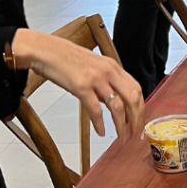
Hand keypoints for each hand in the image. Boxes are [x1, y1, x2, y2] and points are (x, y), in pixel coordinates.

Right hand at [11, 29, 143, 141]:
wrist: (46, 50)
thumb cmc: (66, 58)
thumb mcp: (94, 65)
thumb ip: (106, 80)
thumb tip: (112, 99)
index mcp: (113, 66)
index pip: (136, 88)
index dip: (140, 106)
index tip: (140, 119)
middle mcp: (109, 71)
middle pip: (132, 98)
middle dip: (136, 119)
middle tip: (135, 133)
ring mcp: (96, 79)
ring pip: (117, 106)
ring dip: (121, 125)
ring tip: (121, 137)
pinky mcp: (81, 87)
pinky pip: (96, 109)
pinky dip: (100, 123)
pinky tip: (101, 131)